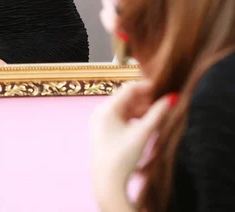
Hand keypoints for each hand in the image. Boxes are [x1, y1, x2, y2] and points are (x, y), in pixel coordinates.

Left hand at [90, 81, 172, 211]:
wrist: (108, 184)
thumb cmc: (124, 158)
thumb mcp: (143, 134)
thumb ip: (158, 114)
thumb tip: (172, 98)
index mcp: (107, 109)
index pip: (129, 89)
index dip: (147, 87)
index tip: (163, 90)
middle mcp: (100, 112)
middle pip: (126, 98)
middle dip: (145, 100)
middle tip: (162, 103)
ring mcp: (99, 122)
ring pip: (123, 109)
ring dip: (140, 110)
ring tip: (157, 115)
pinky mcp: (102, 132)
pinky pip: (119, 118)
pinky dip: (132, 119)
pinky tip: (145, 125)